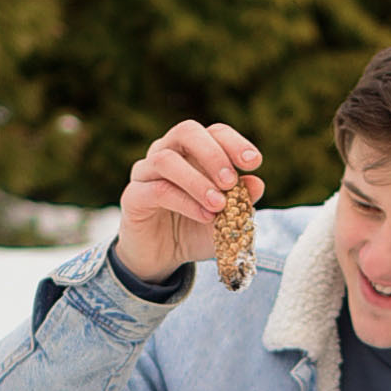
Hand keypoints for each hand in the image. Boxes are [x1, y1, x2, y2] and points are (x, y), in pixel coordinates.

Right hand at [115, 119, 263, 282]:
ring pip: (166, 159)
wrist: (162, 258)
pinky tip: (204, 216)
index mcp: (193, 152)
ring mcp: (146, 172)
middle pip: (186, 132)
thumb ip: (241, 202)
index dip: (234, 142)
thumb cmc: (195, 229)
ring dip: (197, 181)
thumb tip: (257, 183)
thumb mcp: (227, 219)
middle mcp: (167, 153)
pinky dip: (184, 202)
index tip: (254, 163)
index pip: (214, 132)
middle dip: (213, 154)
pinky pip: (156, 190)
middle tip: (231, 181)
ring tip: (218, 204)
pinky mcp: (133, 196)